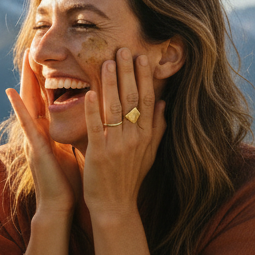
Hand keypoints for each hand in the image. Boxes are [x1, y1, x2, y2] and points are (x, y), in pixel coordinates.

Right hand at [5, 62, 82, 215]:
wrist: (60, 205)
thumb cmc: (70, 180)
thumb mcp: (77, 148)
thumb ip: (82, 131)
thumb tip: (97, 118)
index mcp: (51, 130)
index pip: (50, 98)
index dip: (50, 76)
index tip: (51, 56)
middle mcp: (40, 130)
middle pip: (38, 94)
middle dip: (34, 71)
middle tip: (32, 46)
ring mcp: (34, 138)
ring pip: (29, 102)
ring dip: (25, 80)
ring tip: (23, 58)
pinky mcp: (34, 147)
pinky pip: (25, 123)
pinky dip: (18, 107)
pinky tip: (10, 92)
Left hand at [82, 48, 165, 221]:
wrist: (115, 205)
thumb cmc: (129, 178)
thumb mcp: (149, 153)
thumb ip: (158, 128)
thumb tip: (166, 103)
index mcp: (146, 135)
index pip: (149, 99)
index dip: (145, 77)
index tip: (142, 57)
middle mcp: (135, 137)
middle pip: (133, 98)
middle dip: (128, 72)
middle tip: (123, 49)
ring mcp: (118, 145)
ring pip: (115, 108)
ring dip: (111, 84)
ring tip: (106, 62)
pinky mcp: (100, 154)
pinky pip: (96, 128)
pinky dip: (92, 110)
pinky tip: (89, 93)